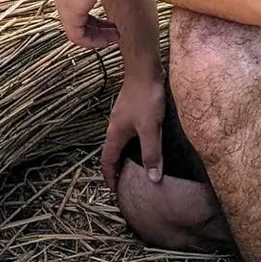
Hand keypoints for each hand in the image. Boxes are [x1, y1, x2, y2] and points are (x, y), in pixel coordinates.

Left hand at [53, 0, 118, 48]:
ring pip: (78, 27)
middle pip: (79, 12)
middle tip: (115, 28)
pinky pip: (78, 37)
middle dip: (98, 23)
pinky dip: (94, 41)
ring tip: (115, 35)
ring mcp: (64, 4)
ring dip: (99, 33)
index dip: (96, 4)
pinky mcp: (68, 16)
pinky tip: (108, 40)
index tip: (112, 9)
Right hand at [100, 74, 165, 190]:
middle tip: (125, 183)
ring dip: (124, 157)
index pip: (107, 161)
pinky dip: (132, 145)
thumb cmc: (146, 98)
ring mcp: (121, 118)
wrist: (144, 70)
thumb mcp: (150, 128)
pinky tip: (144, 145)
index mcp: (115, 134)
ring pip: (120, 143)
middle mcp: (114, 127)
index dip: (110, 177)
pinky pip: (128, 134)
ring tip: (135, 168)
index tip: (115, 191)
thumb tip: (153, 179)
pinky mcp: (130, 111)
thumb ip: (152, 153)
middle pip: (111, 153)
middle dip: (117, 169)